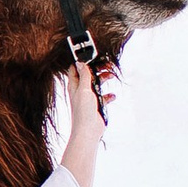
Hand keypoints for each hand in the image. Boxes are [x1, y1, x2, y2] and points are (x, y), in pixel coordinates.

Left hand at [58, 61, 106, 186]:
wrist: (88, 131)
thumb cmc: (83, 112)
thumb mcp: (84, 91)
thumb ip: (84, 77)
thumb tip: (81, 63)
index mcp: (74, 86)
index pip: (75, 69)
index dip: (82, 61)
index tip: (91, 55)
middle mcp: (80, 91)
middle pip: (89, 74)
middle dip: (97, 68)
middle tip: (107, 64)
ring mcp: (89, 98)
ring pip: (97, 84)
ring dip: (104, 79)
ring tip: (111, 76)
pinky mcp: (96, 106)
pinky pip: (104, 97)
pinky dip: (109, 95)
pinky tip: (112, 96)